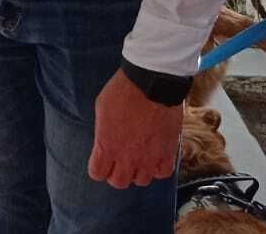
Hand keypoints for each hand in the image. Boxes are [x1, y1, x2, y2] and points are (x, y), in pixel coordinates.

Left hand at [88, 70, 180, 188]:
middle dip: (116, 172)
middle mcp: (127, 157)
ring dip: (137, 171)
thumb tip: (105, 142)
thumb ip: (103, 132)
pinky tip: (154, 157)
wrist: (151, 83)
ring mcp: (149, 157)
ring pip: (141, 181)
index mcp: (107, 146)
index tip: (101, 160)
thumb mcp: (101, 109)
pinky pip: (162, 173)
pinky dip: (157, 168)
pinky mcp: (168, 152)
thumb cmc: (122, 91)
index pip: (97, 173)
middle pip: (119, 182)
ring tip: (137, 158)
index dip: (98, 167)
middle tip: (119, 160)